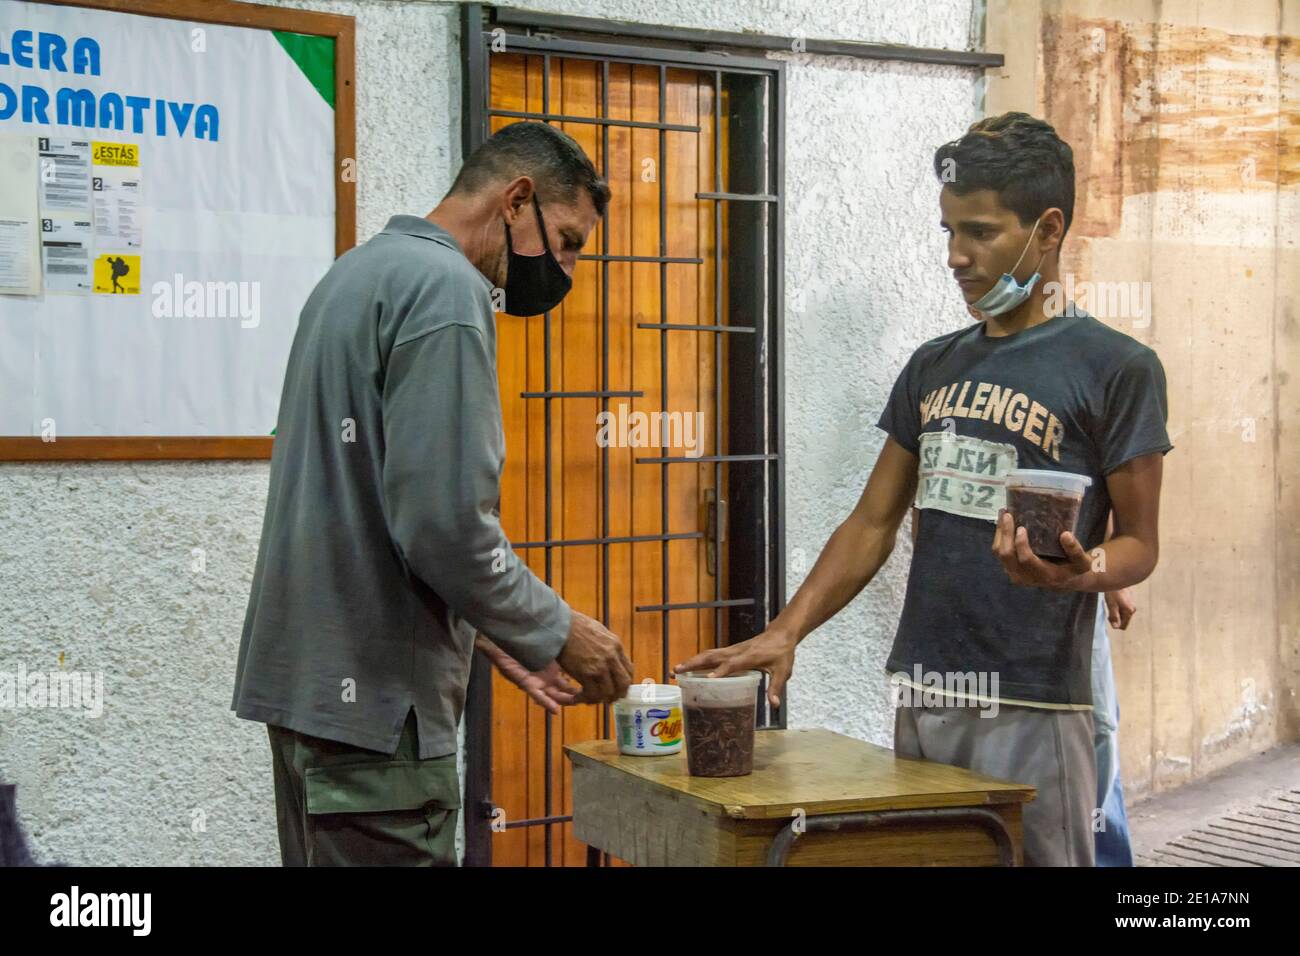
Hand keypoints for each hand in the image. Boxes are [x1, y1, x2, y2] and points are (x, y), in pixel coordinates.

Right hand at [478, 636, 580, 714]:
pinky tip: (585, 686)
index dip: (545, 702)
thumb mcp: (498, 648)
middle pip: (552, 696)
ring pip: (562, 690)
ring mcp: (546, 677)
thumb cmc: (505, 645)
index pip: (535, 694)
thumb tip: (479, 643)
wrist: (516, 639)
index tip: (555, 710)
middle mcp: (537, 681)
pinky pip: (566, 681)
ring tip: (587, 697)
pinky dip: (574, 685)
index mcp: (524, 680)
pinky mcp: (554, 670)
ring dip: (573, 695)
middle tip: (579, 702)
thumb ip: (490, 649)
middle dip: (566, 701)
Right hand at [556, 610, 632, 704]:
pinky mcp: (586, 673)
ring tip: (591, 699)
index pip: (629, 671)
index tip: (618, 688)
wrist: (560, 626)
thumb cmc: (575, 626)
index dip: (624, 684)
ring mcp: (600, 666)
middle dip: (617, 695)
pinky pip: (592, 694)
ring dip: (600, 699)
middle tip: (609, 699)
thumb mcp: (599, 632)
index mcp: (616, 646)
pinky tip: (579, 698)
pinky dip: (587, 699)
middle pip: (623, 684)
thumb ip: (607, 646)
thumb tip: (610, 657)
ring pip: (608, 692)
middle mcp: (611, 657)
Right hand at [673, 626, 796, 709]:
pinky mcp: (730, 650)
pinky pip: (712, 655)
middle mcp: (737, 651)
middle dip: (694, 664)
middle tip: (676, 671)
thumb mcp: (783, 671)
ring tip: (675, 670)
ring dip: (692, 661)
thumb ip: (776, 688)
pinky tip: (689, 667)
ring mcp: (732, 649)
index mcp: (750, 657)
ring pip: (708, 654)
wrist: (780, 634)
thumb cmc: (782, 653)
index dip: (720, 671)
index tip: (707, 679)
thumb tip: (774, 705)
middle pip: (712, 656)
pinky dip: (699, 660)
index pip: (732, 664)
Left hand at [992, 509, 1094, 590]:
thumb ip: (1075, 550)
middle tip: (1008, 514)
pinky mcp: (1009, 568)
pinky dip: (999, 535)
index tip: (1022, 528)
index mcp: (1043, 575)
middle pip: (1007, 555)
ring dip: (1000, 532)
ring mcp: (1014, 573)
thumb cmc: (1072, 568)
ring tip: (1003, 513)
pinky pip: (998, 551)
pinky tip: (1003, 521)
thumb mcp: (1082, 562)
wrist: (1062, 581)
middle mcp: (1025, 577)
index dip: (1021, 544)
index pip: (1026, 560)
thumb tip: (1065, 535)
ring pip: (999, 552)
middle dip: (1005, 533)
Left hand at [1104, 588, 1135, 628]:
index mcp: (1129, 611)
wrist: (1116, 579)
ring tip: (1111, 603)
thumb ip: (1114, 617)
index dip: (1115, 623)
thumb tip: (1116, 627)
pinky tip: (1113, 600)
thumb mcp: (1112, 605)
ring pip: (1121, 614)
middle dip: (1115, 617)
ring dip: (1115, 612)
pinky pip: (1121, 609)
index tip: (1109, 616)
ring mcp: (1131, 605)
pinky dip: (1116, 607)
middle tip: (1109, 609)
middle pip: (1122, 620)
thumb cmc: (1113, 592)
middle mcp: (1132, 609)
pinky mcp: (1128, 601)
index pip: (1123, 626)